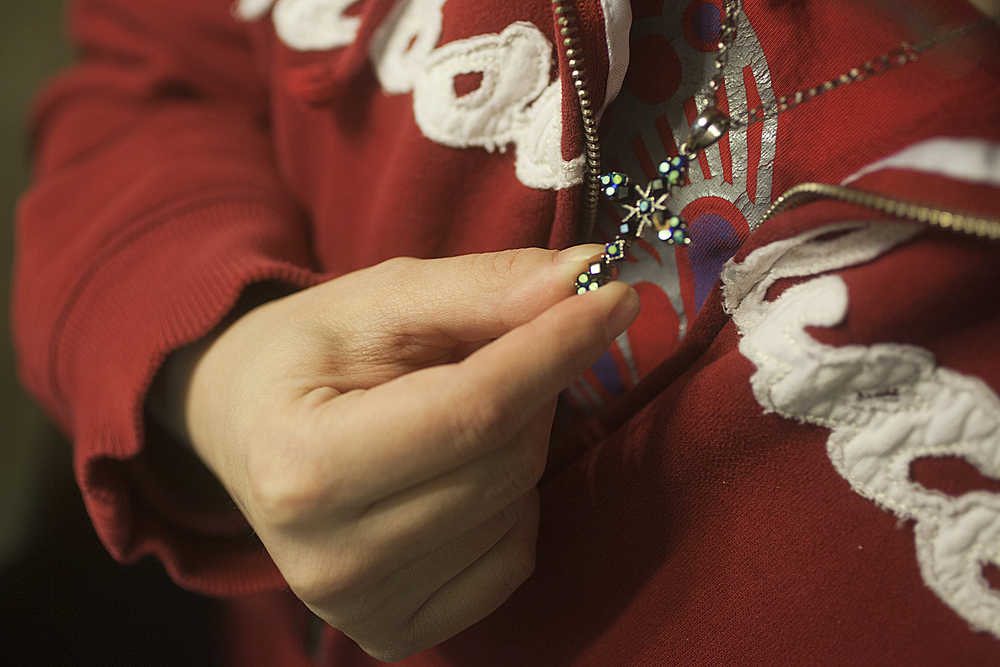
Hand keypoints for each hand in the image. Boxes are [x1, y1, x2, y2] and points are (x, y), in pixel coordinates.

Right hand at [157, 247, 639, 660]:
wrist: (243, 430)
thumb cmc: (305, 355)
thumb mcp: (377, 299)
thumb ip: (481, 289)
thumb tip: (588, 277)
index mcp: (304, 469)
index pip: (472, 411)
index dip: (555, 348)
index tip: (612, 297)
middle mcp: (329, 562)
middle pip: (503, 461)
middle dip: (532, 388)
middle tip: (501, 346)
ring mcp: (363, 610)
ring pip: (516, 507)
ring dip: (519, 440)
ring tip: (458, 405)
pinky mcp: (396, 632)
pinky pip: (512, 559)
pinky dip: (510, 502)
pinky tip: (459, 471)